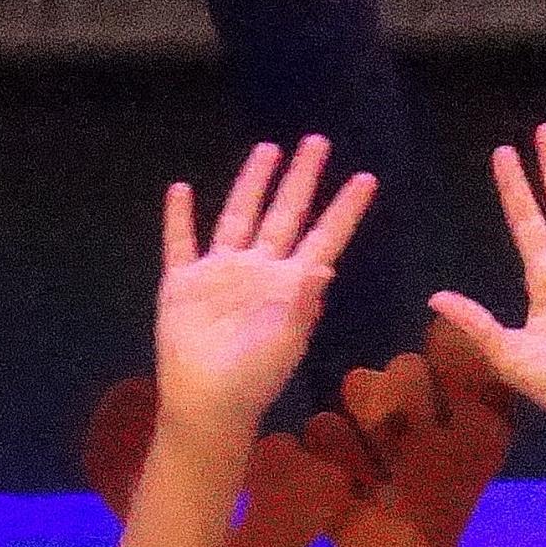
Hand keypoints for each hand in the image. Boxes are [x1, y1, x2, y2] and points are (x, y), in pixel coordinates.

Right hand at [154, 138, 377, 440]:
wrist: (207, 405)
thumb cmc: (254, 380)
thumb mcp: (285, 344)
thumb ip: (302, 306)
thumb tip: (324, 270)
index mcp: (291, 283)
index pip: (324, 236)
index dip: (344, 209)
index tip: (366, 178)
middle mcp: (259, 268)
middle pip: (284, 213)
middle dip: (301, 178)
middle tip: (318, 141)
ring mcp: (221, 273)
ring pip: (238, 216)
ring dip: (251, 183)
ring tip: (267, 149)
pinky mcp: (182, 285)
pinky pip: (180, 244)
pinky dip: (178, 218)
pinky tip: (179, 190)